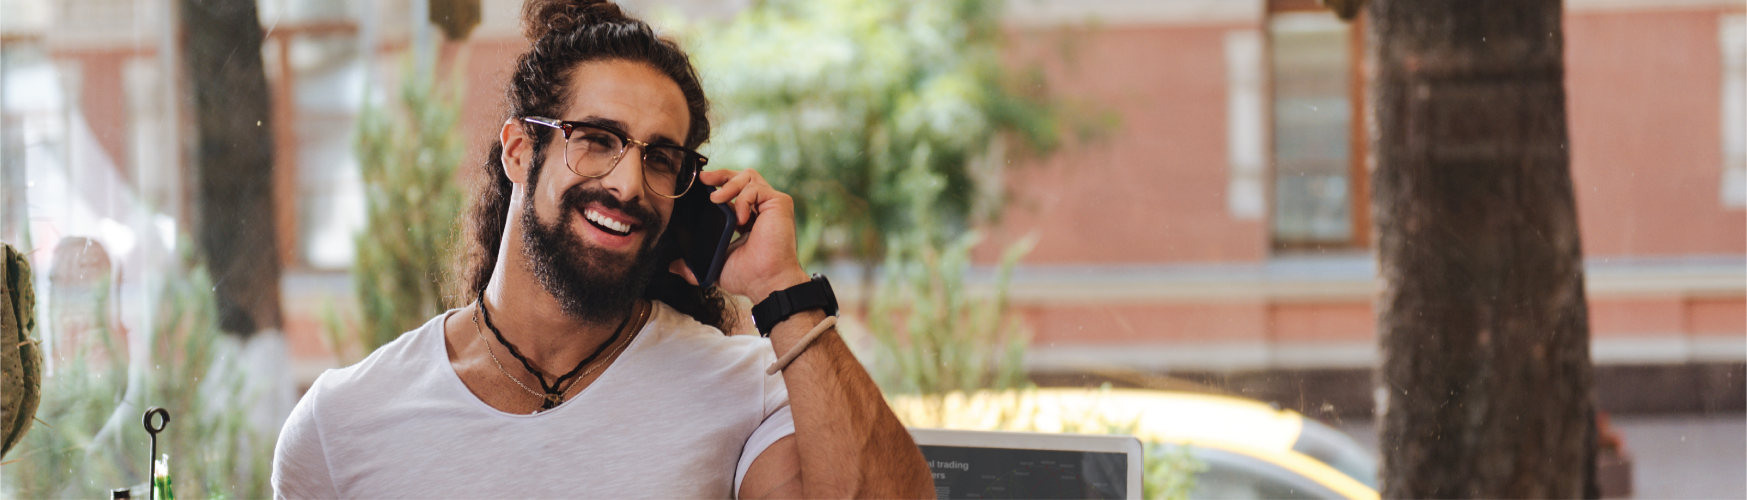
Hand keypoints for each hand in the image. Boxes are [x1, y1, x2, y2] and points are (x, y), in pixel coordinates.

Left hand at [693, 169, 809, 303]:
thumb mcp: (715, 266)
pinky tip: (739, 219)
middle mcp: (762, 209)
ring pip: (749, 176)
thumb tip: (673, 267)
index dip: (718, 185)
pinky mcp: (780, 203)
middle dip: (721, 174)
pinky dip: (743, 199)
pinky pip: (756, 188)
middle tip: (703, 179)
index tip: (701, 185)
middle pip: (742, 177)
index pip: (734, 192)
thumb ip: (694, 264)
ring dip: (729, 184)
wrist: (766, 283)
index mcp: (749, 219)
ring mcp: (772, 205)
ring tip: (716, 199)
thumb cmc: (748, 277)